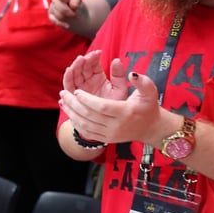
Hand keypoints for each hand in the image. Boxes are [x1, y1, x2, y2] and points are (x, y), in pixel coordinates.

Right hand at [49, 0, 81, 28]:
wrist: (75, 15)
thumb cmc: (77, 6)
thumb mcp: (80, 1)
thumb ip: (77, 1)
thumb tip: (73, 6)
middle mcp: (56, 0)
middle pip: (60, 7)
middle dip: (69, 12)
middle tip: (76, 15)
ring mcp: (52, 8)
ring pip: (58, 15)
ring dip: (67, 17)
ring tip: (74, 17)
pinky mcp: (51, 16)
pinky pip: (55, 21)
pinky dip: (62, 24)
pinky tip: (68, 25)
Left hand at [60, 70, 174, 144]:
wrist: (150, 128)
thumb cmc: (148, 107)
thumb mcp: (150, 92)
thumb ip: (142, 82)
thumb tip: (132, 73)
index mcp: (125, 113)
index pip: (102, 106)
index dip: (87, 99)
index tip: (77, 90)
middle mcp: (116, 126)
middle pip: (90, 115)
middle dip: (74, 103)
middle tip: (64, 92)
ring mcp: (110, 134)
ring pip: (85, 124)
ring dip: (71, 112)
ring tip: (63, 100)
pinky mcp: (105, 139)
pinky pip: (86, 131)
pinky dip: (75, 122)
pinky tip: (69, 112)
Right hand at [61, 51, 126, 99]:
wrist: (111, 123)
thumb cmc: (117, 105)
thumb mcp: (119, 89)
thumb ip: (119, 75)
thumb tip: (117, 60)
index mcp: (98, 78)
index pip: (93, 65)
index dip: (94, 58)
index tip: (98, 53)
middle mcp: (87, 82)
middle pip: (82, 69)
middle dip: (82, 62)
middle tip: (85, 57)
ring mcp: (79, 89)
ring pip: (74, 76)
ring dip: (74, 68)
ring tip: (78, 61)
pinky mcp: (73, 96)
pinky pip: (68, 87)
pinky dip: (68, 78)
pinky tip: (69, 71)